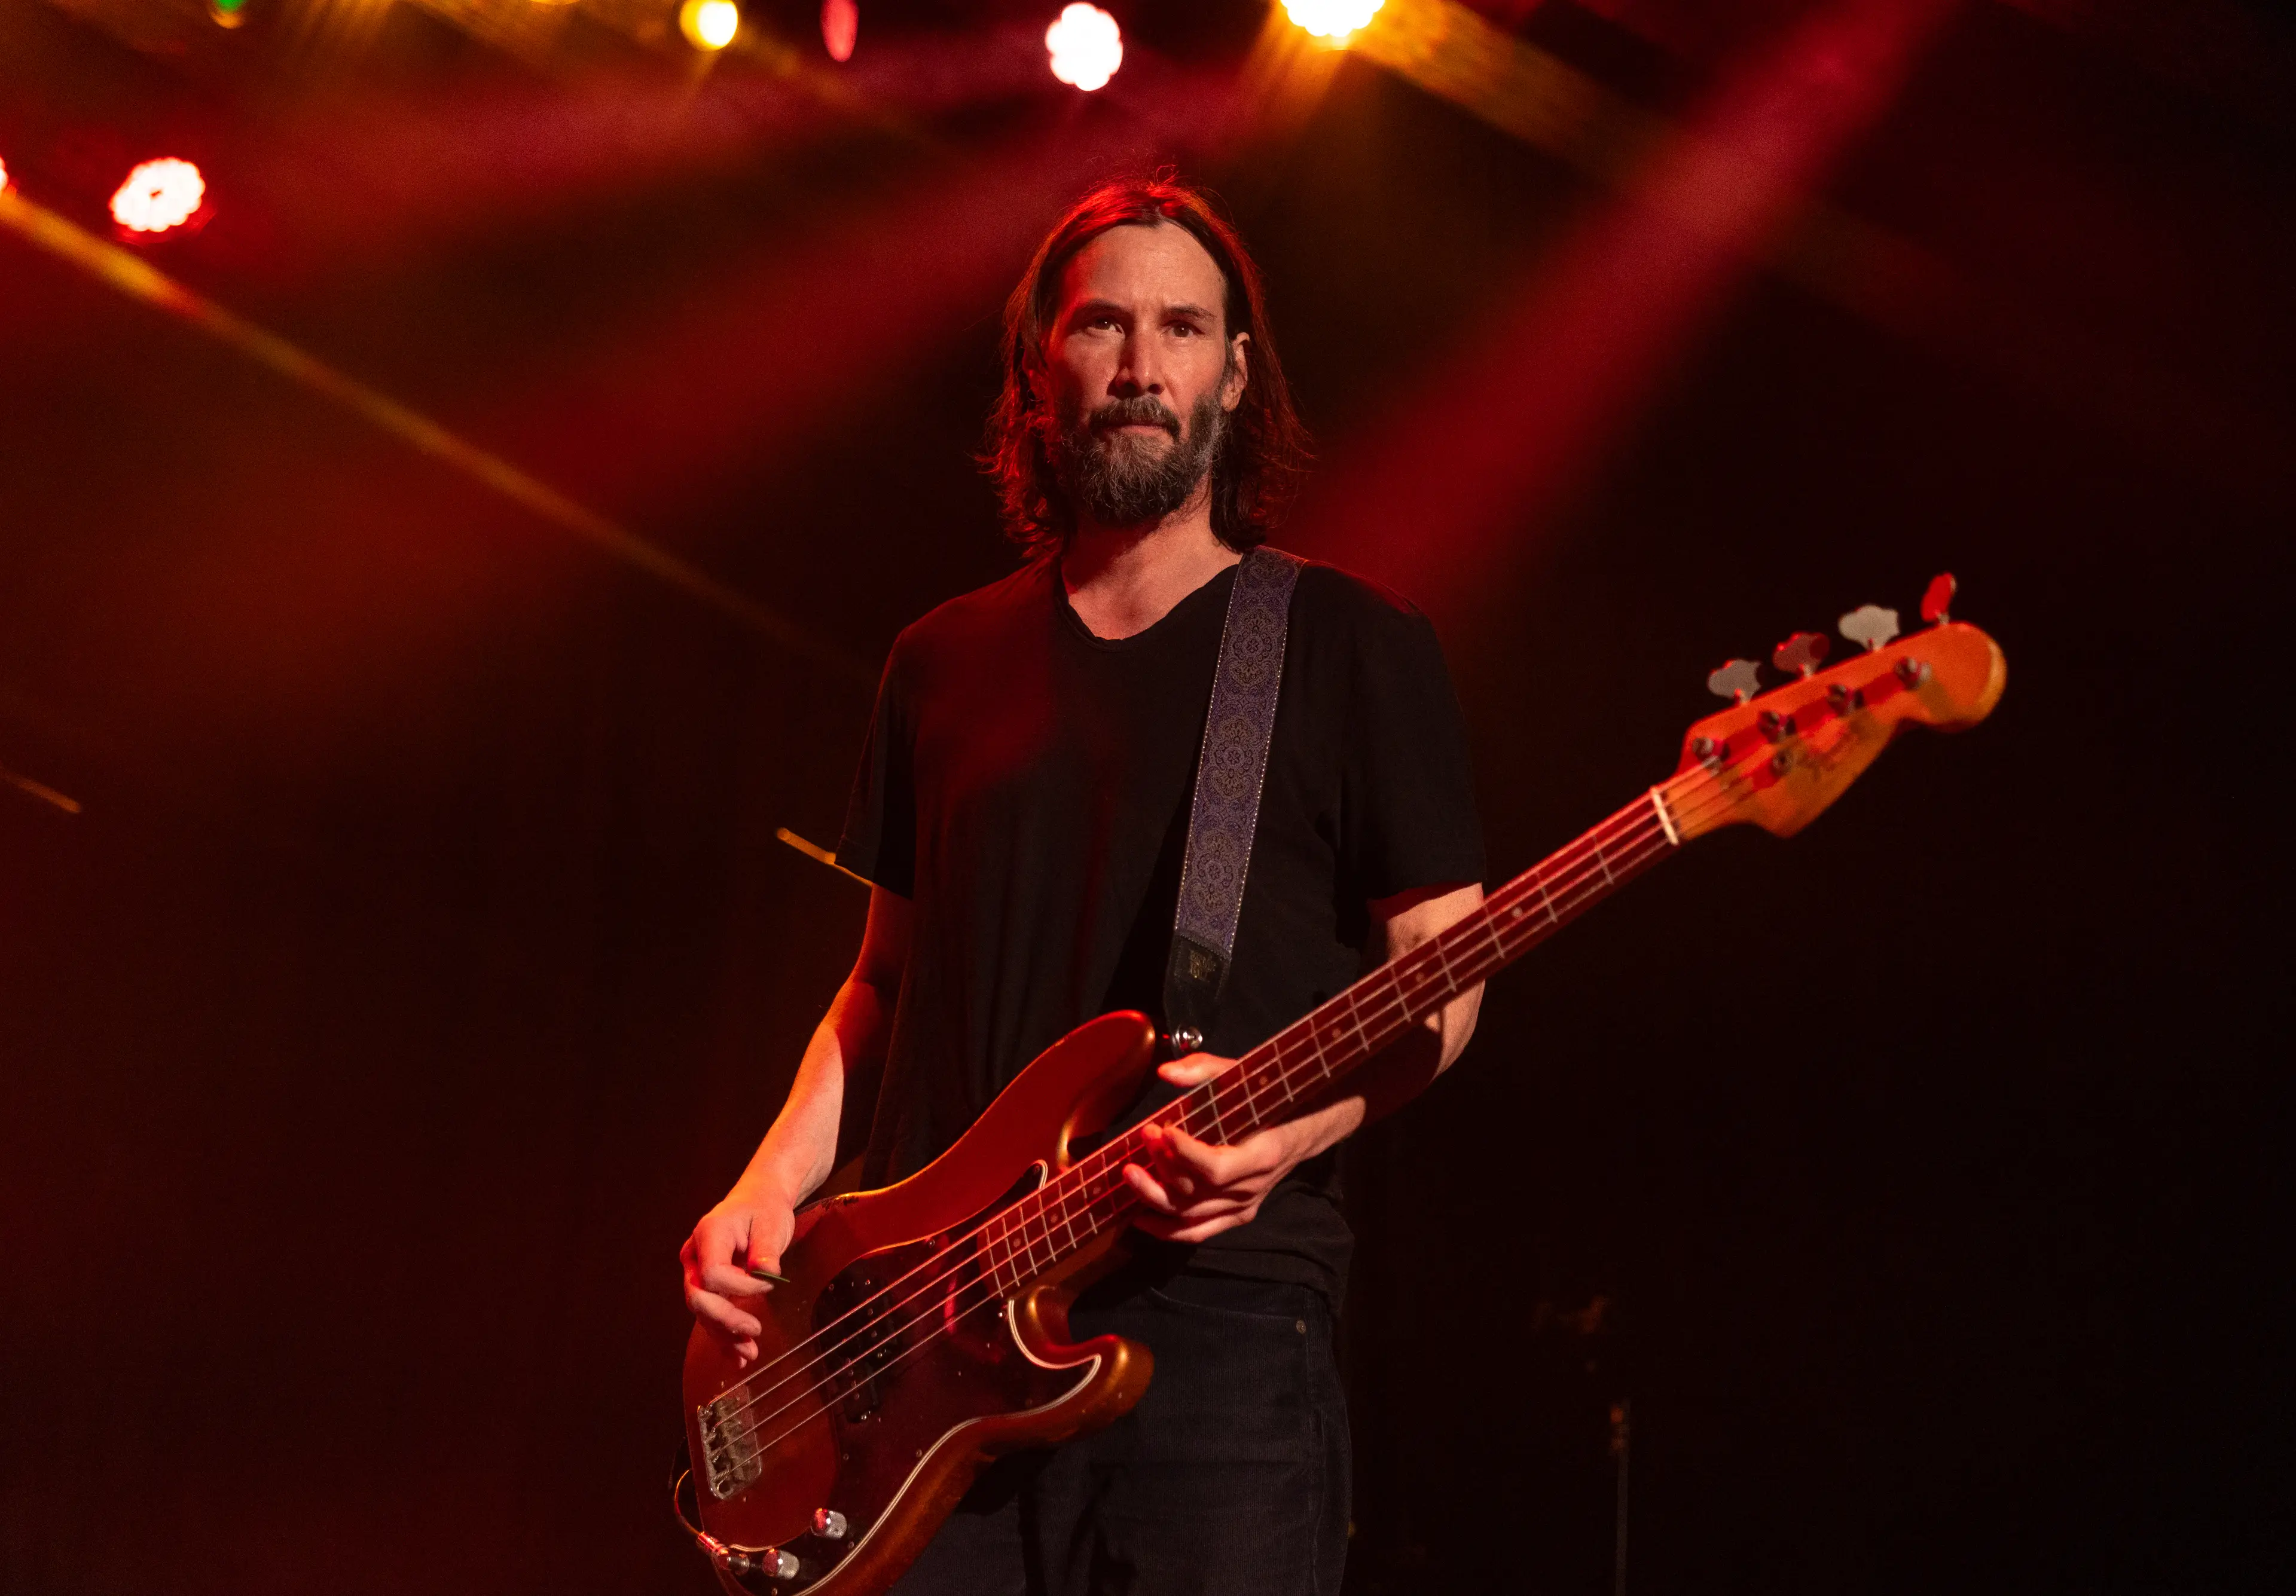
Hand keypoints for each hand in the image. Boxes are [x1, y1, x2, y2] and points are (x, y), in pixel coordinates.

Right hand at [681, 1196, 793, 1366]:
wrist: (759, 1200)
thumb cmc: (764, 1208)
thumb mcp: (771, 1222)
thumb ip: (766, 1248)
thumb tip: (766, 1272)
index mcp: (709, 1234)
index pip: (713, 1273)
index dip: (740, 1286)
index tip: (769, 1283)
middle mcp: (695, 1255)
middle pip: (699, 1296)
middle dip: (725, 1319)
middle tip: (755, 1331)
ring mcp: (697, 1271)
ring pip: (702, 1311)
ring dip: (724, 1335)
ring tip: (749, 1354)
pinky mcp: (707, 1285)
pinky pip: (710, 1313)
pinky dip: (723, 1335)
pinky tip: (738, 1355)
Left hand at [1121, 1053, 1348, 1243]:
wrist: (1306, 1124)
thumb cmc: (1270, 1097)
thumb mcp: (1242, 1075)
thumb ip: (1204, 1070)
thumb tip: (1166, 1072)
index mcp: (1262, 1155)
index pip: (1216, 1168)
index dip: (1185, 1154)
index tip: (1161, 1129)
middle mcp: (1252, 1187)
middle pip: (1197, 1193)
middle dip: (1162, 1165)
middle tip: (1142, 1137)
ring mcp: (1244, 1205)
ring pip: (1191, 1215)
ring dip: (1155, 1196)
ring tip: (1130, 1174)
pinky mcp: (1237, 1214)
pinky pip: (1198, 1232)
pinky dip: (1168, 1231)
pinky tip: (1140, 1219)